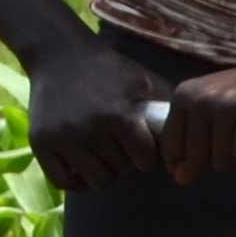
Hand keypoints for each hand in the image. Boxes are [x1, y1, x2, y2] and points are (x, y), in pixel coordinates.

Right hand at [20, 31, 166, 193]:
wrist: (59, 54)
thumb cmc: (108, 69)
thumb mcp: (142, 81)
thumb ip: (165, 107)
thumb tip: (195, 136)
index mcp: (118, 115)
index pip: (144, 160)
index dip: (147, 158)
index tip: (144, 150)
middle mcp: (89, 130)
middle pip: (120, 171)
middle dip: (126, 163)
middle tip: (122, 149)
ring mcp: (62, 138)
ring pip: (95, 180)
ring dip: (104, 172)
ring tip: (105, 155)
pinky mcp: (40, 144)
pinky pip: (64, 182)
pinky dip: (77, 181)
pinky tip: (84, 166)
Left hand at [159, 42, 235, 185]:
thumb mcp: (219, 103)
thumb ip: (196, 137)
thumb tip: (180, 178)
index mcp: (186, 94)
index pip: (172, 146)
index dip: (188, 163)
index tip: (211, 159)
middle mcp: (202, 98)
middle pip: (196, 158)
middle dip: (220, 162)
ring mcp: (228, 105)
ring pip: (221, 160)